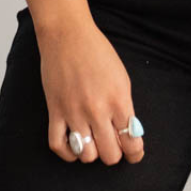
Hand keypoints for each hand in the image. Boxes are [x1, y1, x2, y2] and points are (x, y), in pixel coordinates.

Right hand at [36, 15, 145, 165]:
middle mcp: (97, 109)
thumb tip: (129, 133)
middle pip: (110, 155)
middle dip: (114, 154)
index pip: (132, 142)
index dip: (135, 153)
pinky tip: (75, 147)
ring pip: (86, 155)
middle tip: (113, 146)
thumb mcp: (122, 79)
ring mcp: (74, 112)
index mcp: (118, 100)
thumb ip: (125, 107)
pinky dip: (68, 153)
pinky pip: (58, 145)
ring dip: (92, 154)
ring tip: (94, 143)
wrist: (67, 35)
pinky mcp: (54, 111)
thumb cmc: (97, 53)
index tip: (134, 153)